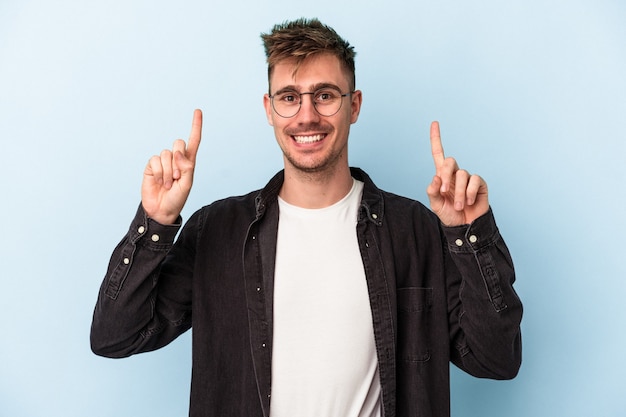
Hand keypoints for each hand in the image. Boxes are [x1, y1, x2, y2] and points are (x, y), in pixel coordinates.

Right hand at [141, 109, 202, 223]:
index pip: (193, 141)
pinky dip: (160, 172)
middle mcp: (176, 159)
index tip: (198, 111)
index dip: (196, 126)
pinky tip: (160, 182)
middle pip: (178, 143)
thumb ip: (186, 167)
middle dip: (179, 159)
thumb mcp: (187, 184)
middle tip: (178, 177)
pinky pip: (155, 160)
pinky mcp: (152, 166)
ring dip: (169, 171)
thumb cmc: (177, 198)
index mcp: (188, 162)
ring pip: (166, 154)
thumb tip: (178, 152)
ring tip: (169, 184)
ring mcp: (163, 162)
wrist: (161, 210)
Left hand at [426, 121, 488, 225]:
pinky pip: (474, 180)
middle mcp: (455, 174)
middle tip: (443, 191)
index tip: (434, 123)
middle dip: (445, 175)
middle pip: (449, 161)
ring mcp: (468, 178)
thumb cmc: (450, 215)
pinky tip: (469, 202)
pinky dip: (470, 192)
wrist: (465, 226)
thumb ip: (432, 191)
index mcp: (442, 176)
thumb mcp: (436, 205)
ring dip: (459, 193)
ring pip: (462, 175)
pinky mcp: (480, 183)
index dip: (436, 139)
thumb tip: (435, 176)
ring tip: (459, 206)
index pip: (438, 154)